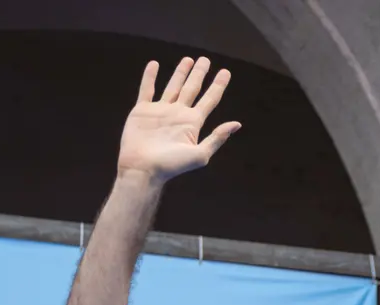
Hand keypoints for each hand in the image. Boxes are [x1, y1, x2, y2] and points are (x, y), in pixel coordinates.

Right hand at [116, 56, 240, 183]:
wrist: (143, 169)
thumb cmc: (172, 166)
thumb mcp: (200, 154)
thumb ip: (217, 138)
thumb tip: (237, 124)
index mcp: (192, 123)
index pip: (209, 100)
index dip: (218, 86)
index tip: (225, 72)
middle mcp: (178, 114)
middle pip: (192, 89)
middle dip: (199, 74)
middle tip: (205, 59)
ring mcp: (160, 111)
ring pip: (172, 86)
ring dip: (180, 73)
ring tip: (188, 59)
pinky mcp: (142, 111)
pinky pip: (147, 89)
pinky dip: (149, 77)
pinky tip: (154, 64)